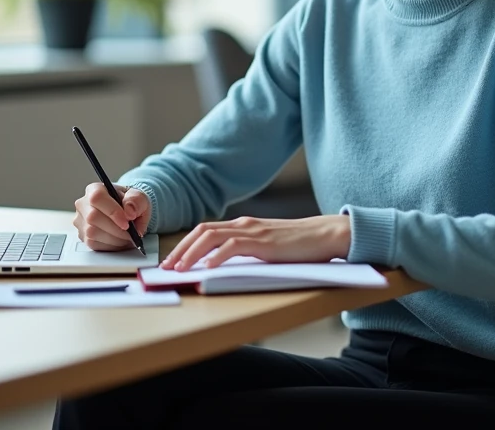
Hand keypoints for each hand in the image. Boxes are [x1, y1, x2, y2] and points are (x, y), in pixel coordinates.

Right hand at [74, 183, 150, 251]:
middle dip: (116, 229)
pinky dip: (111, 245)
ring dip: (115, 239)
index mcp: (95, 189)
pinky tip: (120, 240)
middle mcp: (83, 204)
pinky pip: (94, 244)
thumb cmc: (130, 203)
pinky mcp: (83, 236)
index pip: (97, 198)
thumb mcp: (139, 197)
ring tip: (128, 237)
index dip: (112, 211)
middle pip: (92, 217)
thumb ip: (137, 200)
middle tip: (132, 233)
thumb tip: (129, 212)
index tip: (127, 223)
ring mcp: (81, 221)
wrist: (127, 213)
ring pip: (92, 233)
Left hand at [160, 215, 351, 270]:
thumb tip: (223, 268)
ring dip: (191, 253)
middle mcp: (245, 224)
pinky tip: (207, 268)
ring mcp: (254, 232)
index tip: (171, 261)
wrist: (327, 234)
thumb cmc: (301, 245)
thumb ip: (248, 252)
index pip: (205, 230)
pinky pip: (234, 246)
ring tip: (179, 270)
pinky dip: (217, 256)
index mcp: (244, 225)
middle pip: (201, 231)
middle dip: (180, 249)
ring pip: (212, 237)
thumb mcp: (268, 247)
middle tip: (166, 268)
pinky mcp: (264, 243)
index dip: (184, 244)